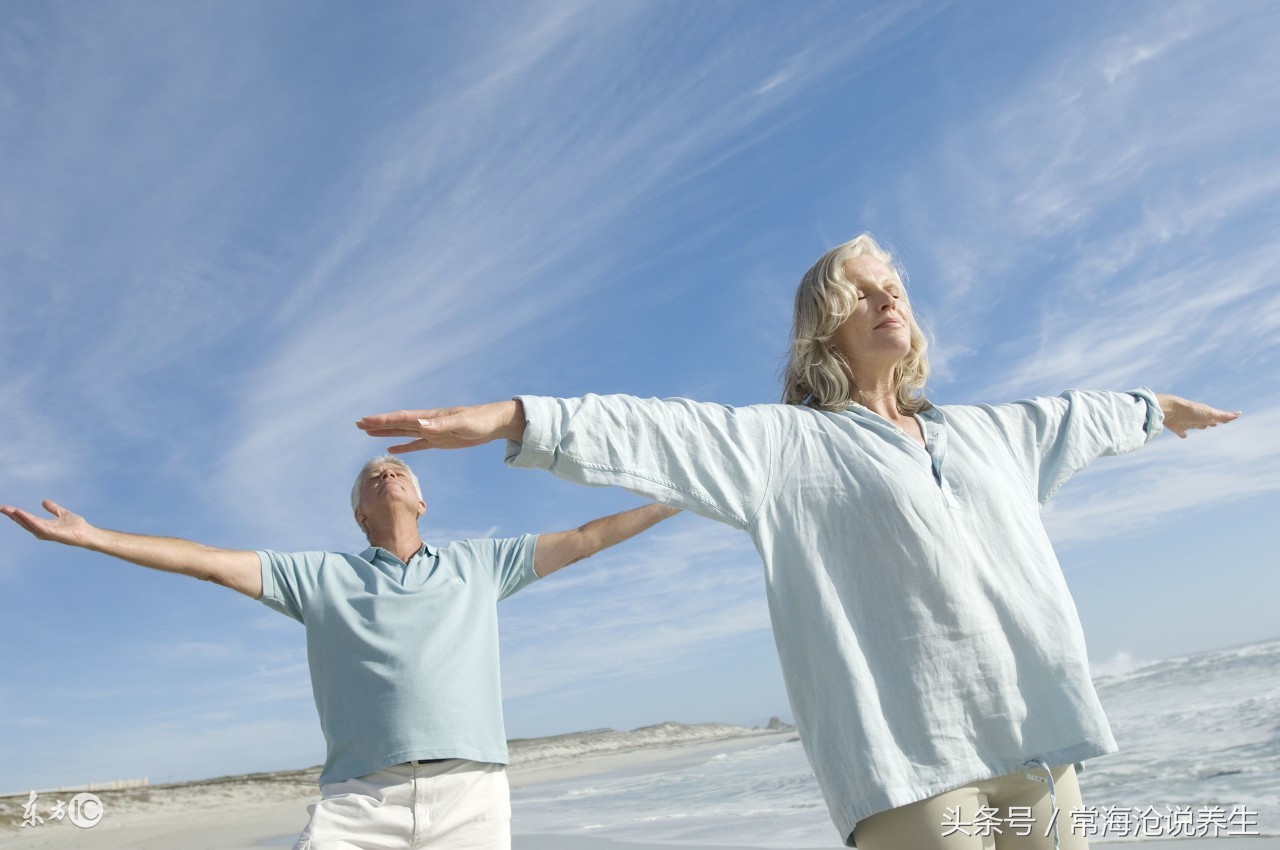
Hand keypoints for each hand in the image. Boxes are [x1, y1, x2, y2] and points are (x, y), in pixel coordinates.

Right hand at [1, 500, 93, 546]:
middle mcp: (41, 530)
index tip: (4, 507)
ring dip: (18, 516)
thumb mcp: (62, 513)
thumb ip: (53, 508)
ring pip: (28, 523)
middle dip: (12, 515)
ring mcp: (46, 532)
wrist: (87, 533)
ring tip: (8, 509)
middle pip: (23, 522)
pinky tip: (21, 513)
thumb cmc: (76, 526)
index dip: (16, 513)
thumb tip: (43, 501)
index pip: (26, 518)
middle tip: (1, 507)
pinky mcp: (51, 533)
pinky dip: (28, 519)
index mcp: (43, 525)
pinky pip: (37, 525)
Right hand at [356, 400, 524, 452]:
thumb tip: (418, 424)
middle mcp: (428, 422)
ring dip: (386, 432)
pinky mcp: (440, 441)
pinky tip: (393, 448)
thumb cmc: (480, 421)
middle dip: (378, 424)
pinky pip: (417, 444)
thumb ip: (440, 425)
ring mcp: (433, 431)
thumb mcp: (461, 424)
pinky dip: (404, 445)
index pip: (401, 418)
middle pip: (398, 423)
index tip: (364, 420)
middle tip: (358, 424)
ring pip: (404, 432)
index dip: (382, 420)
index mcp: (430, 417)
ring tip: (367, 432)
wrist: (495, 423)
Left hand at [1155, 394, 1240, 438]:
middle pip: (1206, 421)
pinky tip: (1183, 435)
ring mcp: (1186, 422)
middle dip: (1211, 422)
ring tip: (1202, 426)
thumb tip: (1238, 414)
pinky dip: (1183, 433)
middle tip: (1216, 423)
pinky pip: (1181, 431)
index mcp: (1205, 414)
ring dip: (1199, 425)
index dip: (1223, 418)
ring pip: (1195, 425)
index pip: (1217, 417)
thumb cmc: (1190, 411)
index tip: (1230, 418)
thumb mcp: (1209, 414)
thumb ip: (1222, 416)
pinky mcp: (1177, 427)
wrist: (1169, 410)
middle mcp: (1197, 418)